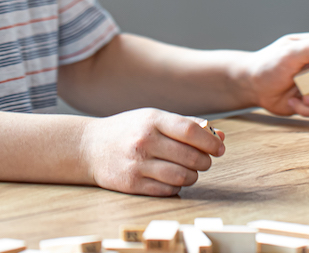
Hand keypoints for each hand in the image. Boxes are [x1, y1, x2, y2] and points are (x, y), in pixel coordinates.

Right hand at [82, 108, 224, 195]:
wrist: (90, 147)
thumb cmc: (130, 130)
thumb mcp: (154, 118)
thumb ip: (186, 125)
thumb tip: (219, 136)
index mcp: (153, 120)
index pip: (191, 131)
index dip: (210, 142)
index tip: (219, 149)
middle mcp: (145, 141)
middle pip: (190, 156)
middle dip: (205, 161)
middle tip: (205, 161)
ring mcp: (137, 164)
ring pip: (181, 176)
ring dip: (193, 176)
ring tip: (190, 171)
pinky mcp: (131, 184)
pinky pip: (167, 189)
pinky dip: (176, 186)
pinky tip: (173, 178)